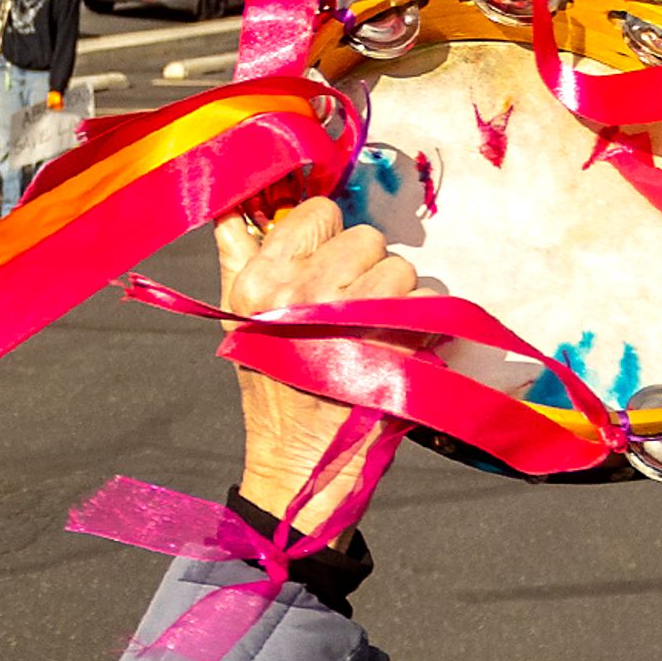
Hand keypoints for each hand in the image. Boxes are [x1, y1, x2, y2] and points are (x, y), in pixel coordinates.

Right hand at [214, 200, 415, 536]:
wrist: (303, 461)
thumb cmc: (274, 383)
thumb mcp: (239, 316)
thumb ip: (236, 252)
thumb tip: (231, 199)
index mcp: (260, 282)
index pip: (320, 212)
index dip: (329, 240)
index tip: (325, 274)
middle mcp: (303, 294)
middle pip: (367, 238)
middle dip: (366, 271)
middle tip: (349, 313)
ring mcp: (352, 320)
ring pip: (402, 268)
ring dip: (399, 297)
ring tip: (374, 333)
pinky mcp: (395, 345)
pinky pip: (430, 300)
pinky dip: (425, 324)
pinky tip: (398, 349)